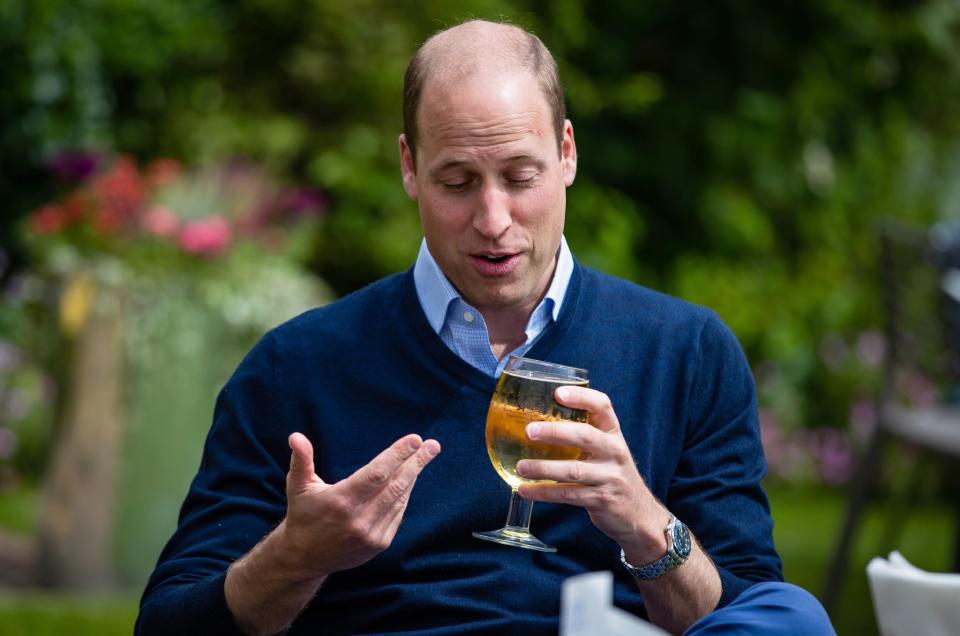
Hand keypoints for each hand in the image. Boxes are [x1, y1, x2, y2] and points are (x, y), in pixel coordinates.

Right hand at [281, 432, 440, 577]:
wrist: (305, 558)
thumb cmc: (303, 514)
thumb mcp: (297, 486)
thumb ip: (301, 460)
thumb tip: (296, 436)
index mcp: (341, 501)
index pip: (377, 473)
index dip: (397, 455)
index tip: (415, 440)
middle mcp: (358, 519)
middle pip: (396, 485)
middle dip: (416, 463)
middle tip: (432, 445)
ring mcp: (371, 534)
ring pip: (399, 499)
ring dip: (414, 476)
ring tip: (425, 456)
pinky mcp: (379, 543)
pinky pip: (398, 513)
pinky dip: (405, 494)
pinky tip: (410, 479)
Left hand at [515, 386, 668, 563]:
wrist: (639, 514)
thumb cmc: (612, 474)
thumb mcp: (606, 450)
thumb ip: (582, 435)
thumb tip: (536, 422)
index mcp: (613, 434)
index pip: (602, 406)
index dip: (581, 397)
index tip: (558, 393)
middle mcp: (614, 452)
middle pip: (585, 436)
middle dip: (555, 432)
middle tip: (529, 431)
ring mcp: (610, 477)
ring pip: (574, 470)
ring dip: (544, 468)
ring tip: (521, 466)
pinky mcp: (602, 500)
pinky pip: (569, 495)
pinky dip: (545, 492)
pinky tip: (525, 490)